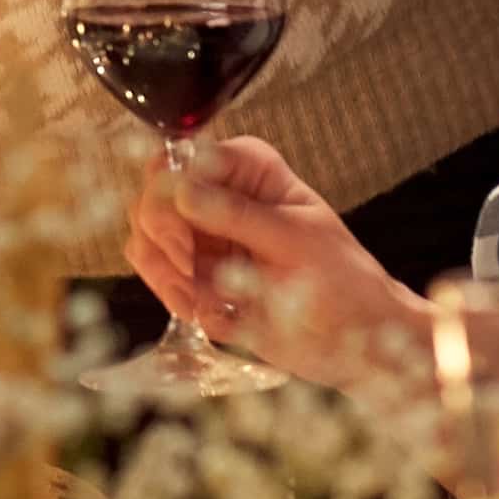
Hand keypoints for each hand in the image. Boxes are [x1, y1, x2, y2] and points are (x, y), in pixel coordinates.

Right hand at [118, 137, 426, 399]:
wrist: (355, 338)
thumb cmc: (342, 281)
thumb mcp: (296, 241)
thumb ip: (238, 215)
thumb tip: (183, 191)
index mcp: (248, 168)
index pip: (183, 159)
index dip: (173, 198)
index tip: (186, 242)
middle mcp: (218, 193)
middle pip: (152, 195)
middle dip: (165, 241)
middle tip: (193, 274)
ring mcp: (201, 233)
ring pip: (144, 235)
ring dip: (168, 275)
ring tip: (206, 300)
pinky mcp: (194, 271)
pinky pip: (155, 273)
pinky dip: (174, 295)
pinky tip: (209, 311)